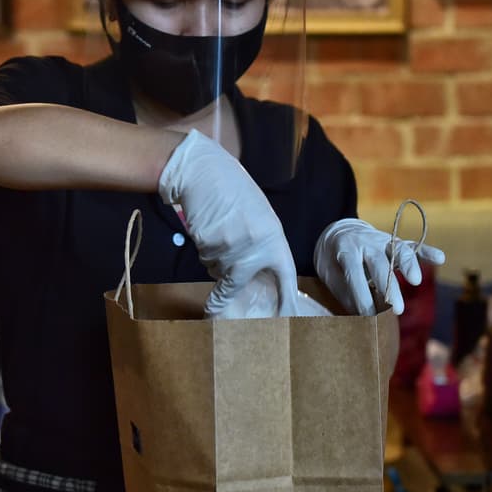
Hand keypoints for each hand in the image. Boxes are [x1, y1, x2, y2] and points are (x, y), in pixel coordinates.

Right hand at [158, 130, 298, 317]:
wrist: (204, 173)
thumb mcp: (260, 217)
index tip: (287, 318)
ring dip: (217, 260)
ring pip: (219, 271)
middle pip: (238, 281)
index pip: (286, 276)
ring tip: (219, 231)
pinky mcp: (207, 246)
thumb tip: (258, 273)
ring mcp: (230, 248)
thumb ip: (263, 244)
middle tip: (217, 287)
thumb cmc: (234, 191)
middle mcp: (254, 247)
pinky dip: (206, 251)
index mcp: (274, 238)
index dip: (286, 301)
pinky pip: (206, 260)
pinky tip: (209, 229)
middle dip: (226, 287)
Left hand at [314, 218, 445, 315]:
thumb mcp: (328, 274)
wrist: (339, 232)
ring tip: (415, 281)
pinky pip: (412, 246)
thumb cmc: (333, 261)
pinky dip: (426, 251)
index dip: (361, 294)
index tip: (368, 314)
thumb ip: (345, 292)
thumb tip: (362, 315)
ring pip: (398, 251)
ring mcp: (383, 240)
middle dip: (388, 287)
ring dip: (409, 265)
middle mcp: (366, 242)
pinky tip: (440, 258)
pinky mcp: (395, 242)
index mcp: (345, 249)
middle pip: (379, 264)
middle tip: (396, 309)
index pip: (354, 273)